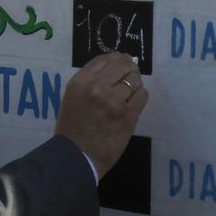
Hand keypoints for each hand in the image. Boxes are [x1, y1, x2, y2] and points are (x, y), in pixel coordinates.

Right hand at [53, 52, 148, 177]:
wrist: (77, 156)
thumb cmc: (72, 128)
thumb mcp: (72, 97)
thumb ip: (90, 81)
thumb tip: (115, 66)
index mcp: (80, 82)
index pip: (105, 59)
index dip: (117, 59)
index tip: (121, 64)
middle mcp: (97, 87)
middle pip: (123, 65)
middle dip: (129, 69)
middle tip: (129, 76)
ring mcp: (114, 101)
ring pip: (135, 79)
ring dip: (135, 84)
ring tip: (129, 93)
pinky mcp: (128, 115)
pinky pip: (142, 95)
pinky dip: (140, 96)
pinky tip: (133, 103)